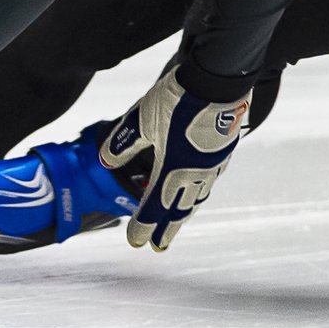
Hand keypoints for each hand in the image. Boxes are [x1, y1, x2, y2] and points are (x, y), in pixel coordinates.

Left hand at [100, 70, 249, 250]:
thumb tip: (105, 160)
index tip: (136, 242)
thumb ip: (124, 142)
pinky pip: (210, 181)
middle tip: (159, 247)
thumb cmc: (178, 99)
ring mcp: (212, 163)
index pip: (155, 206)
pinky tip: (199, 189)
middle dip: (167, 229)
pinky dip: (200, 192)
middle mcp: (195, 172)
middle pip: (179, 209)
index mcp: (173, 169)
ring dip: (185, 213)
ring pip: (197, 197)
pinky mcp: (223, 151)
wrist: (218, 80)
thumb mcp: (142, 118)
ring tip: (178, 223)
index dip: (144, 225)